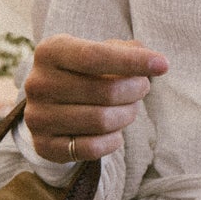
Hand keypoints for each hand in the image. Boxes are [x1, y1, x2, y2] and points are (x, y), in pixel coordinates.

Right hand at [24, 35, 167, 163]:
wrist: (51, 105)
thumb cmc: (83, 72)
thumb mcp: (98, 52)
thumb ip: (126, 50)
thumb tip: (153, 61)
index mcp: (49, 51)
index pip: (94, 55)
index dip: (132, 61)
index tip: (163, 65)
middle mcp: (37, 83)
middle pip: (104, 91)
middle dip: (135, 91)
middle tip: (142, 88)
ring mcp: (37, 116)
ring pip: (101, 121)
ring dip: (127, 115)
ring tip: (129, 109)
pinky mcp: (43, 146)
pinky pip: (91, 148)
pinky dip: (113, 141)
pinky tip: (115, 133)